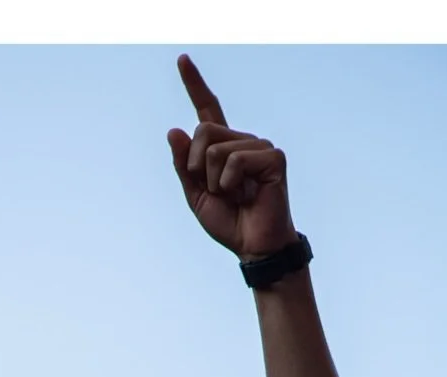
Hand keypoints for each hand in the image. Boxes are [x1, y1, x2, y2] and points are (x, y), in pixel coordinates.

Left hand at [166, 54, 297, 260]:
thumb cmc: (228, 222)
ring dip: (214, 180)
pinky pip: (235, 160)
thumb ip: (183, 166)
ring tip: (233, 195)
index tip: (182, 59)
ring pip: (215, 147)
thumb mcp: (196, 196)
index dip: (194, 84)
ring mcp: (260, 145)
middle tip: (215, 190)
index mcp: (222, 147)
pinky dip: (230, 183)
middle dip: (195, 164)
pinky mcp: (273, 156)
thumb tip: (173, 130)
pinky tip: (246, 194)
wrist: (252, 246)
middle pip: (202, 130)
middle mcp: (242, 140)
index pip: (207, 110)